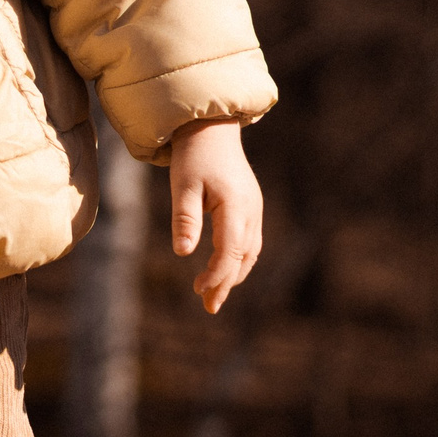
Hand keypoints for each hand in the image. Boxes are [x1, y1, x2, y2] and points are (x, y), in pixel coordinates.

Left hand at [168, 118, 262, 314]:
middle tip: (209, 307)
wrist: (211, 129)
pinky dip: (238, 260)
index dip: (217, 274)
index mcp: (236, 205)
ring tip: (213, 295)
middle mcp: (251, 210)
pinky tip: (223, 270)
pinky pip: (250, 242)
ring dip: (234, 275)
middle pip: (243, 257)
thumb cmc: (193, 156)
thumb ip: (185, 219)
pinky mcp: (251, 207)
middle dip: (226, 284)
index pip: (230, 250)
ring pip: (250, 252)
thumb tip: (183, 253)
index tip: (198, 289)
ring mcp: (254, 209)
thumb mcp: (182, 185)